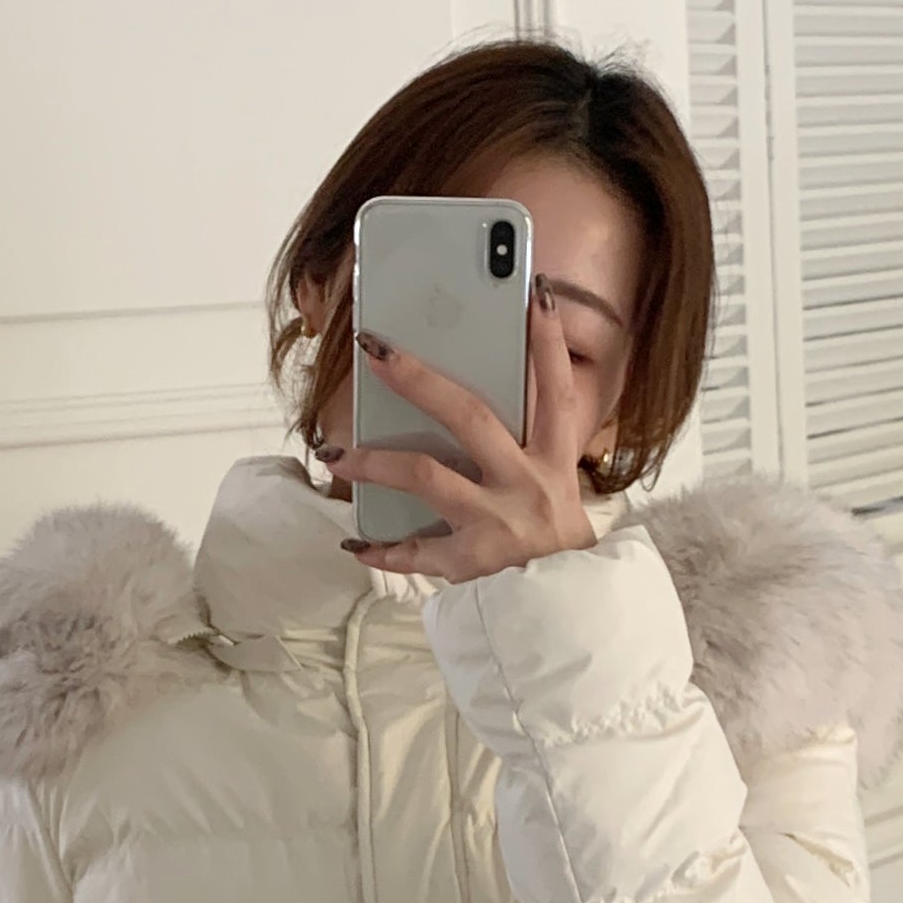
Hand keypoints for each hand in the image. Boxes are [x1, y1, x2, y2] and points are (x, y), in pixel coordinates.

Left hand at [317, 274, 601, 582]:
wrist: (569, 609)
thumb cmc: (552, 536)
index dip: (549, 343)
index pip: (556, 390)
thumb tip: (467, 393)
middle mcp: (527, 484)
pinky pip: (416, 552)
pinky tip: (354, 544)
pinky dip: (382, 549)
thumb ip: (524, 442)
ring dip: (374, 462)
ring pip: (427, 477)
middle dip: (420, 379)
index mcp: (553, 459)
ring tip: (334, 453)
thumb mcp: (554, 483)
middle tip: (376, 351)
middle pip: (470, 417)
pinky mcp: (473, 563)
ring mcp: (498, 523)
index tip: (537, 293)